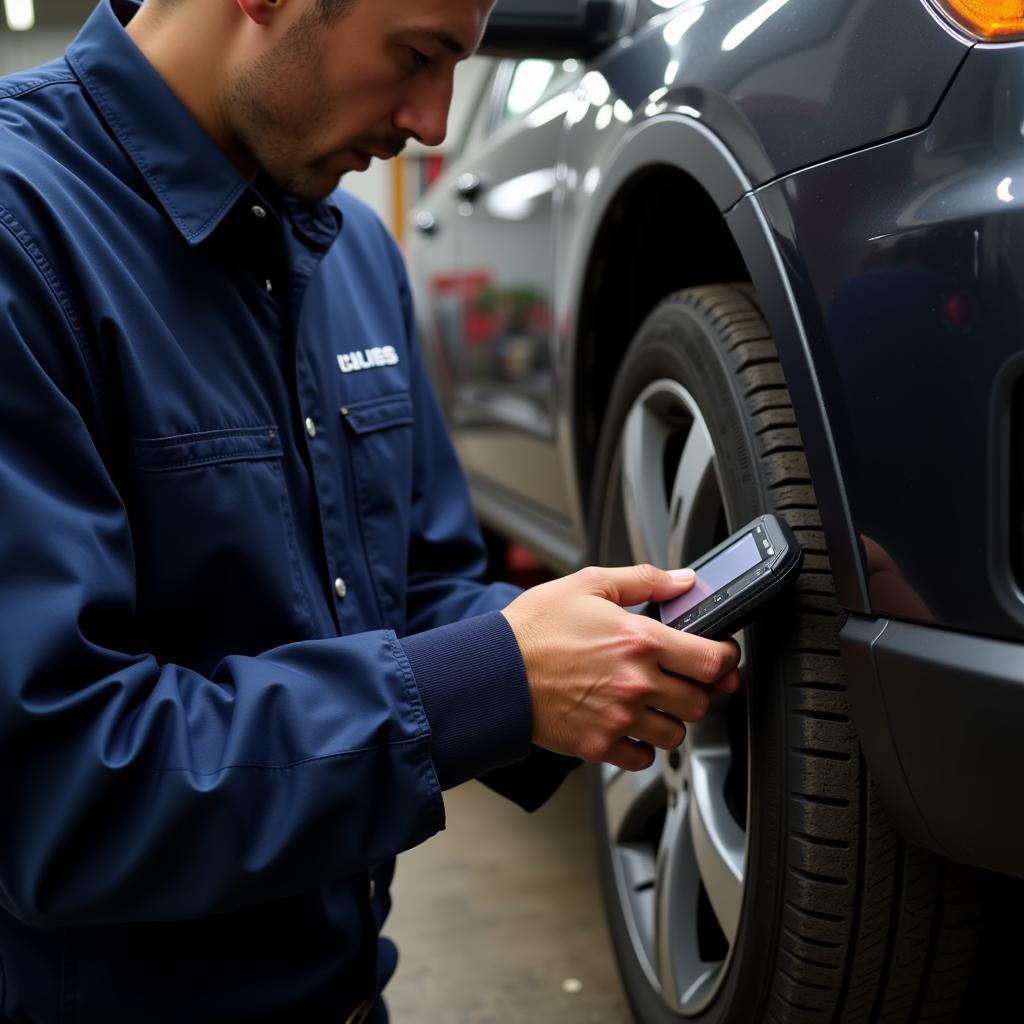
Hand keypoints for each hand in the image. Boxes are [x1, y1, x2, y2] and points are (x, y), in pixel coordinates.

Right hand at [501, 565, 740, 770]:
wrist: (492, 670)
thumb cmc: (534, 628)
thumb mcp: (589, 584)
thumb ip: (644, 580)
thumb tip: (683, 581)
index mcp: (639, 640)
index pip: (713, 660)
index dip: (726, 658)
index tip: (721, 657)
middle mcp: (635, 683)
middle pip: (702, 702)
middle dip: (698, 690)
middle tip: (683, 680)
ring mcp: (619, 719)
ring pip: (677, 734)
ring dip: (672, 720)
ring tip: (652, 703)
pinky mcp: (599, 745)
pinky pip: (644, 760)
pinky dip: (642, 747)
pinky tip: (629, 726)